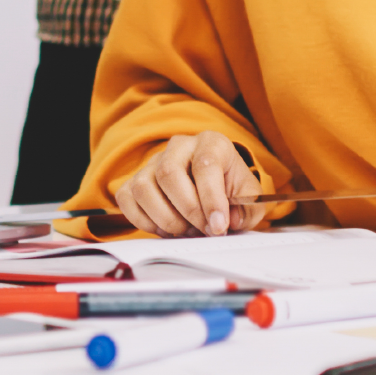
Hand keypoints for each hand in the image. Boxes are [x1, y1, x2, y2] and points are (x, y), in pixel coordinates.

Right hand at [115, 131, 264, 237]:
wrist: (214, 184)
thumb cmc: (230, 188)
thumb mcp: (248, 197)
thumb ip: (245, 209)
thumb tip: (228, 221)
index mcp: (211, 143)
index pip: (205, 165)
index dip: (211, 199)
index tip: (218, 226)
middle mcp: (179, 147)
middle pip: (168, 173)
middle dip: (188, 210)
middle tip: (203, 231)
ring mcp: (153, 162)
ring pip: (144, 188)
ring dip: (165, 218)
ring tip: (186, 230)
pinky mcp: (134, 180)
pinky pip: (127, 199)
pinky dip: (144, 221)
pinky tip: (166, 229)